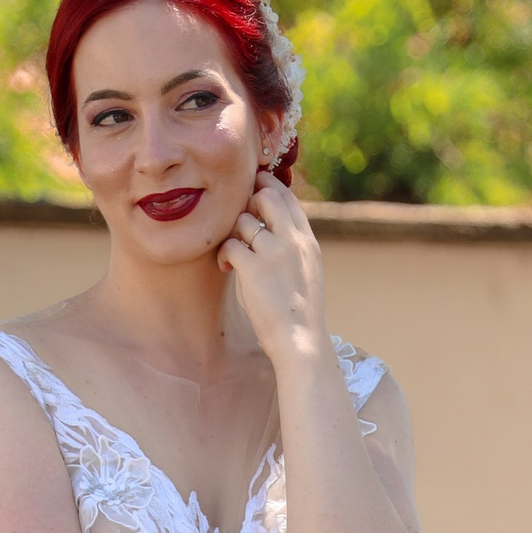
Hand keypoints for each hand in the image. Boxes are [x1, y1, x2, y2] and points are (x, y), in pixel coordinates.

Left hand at [217, 178, 325, 359]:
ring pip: (243, 219)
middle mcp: (292, 240)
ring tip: (233, 256)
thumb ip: (293, 248)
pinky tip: (226, 268)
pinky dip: (224, 254)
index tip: (253, 199)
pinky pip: (230, 244)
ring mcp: (273, 253)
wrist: (301, 342)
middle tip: (240, 227)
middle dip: (247, 203)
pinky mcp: (253, 269)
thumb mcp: (307, 273)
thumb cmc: (300, 314)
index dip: (267, 190)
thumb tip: (272, 229)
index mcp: (307, 241)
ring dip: (232, 234)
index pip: (287, 197)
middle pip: (265, 195)